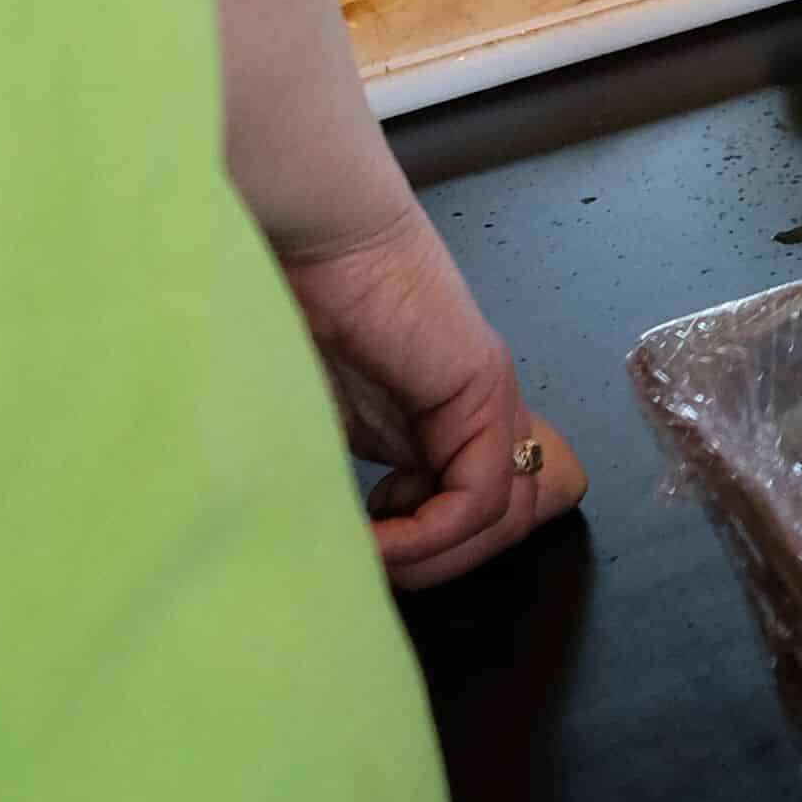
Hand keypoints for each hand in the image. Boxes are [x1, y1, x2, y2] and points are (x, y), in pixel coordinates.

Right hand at [276, 214, 586, 588]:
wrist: (310, 237)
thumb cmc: (291, 312)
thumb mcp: (315, 422)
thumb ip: (340, 478)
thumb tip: (335, 552)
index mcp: (443, 421)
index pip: (486, 511)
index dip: (434, 551)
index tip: (367, 544)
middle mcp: (478, 413)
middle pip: (509, 522)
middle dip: (440, 564)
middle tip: (377, 560)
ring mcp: (490, 400)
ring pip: (508, 518)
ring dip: (433, 559)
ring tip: (372, 553)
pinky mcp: (486, 389)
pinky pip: (483, 497)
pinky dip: (429, 536)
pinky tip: (378, 535)